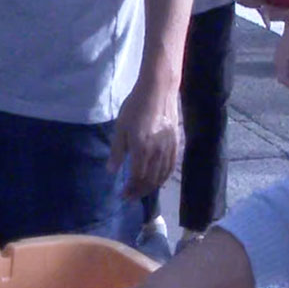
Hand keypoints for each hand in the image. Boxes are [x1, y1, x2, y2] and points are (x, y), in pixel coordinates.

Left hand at [108, 75, 179, 199]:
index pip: (137, 177)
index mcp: (141, 148)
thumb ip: (117, 151)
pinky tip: (158, 179)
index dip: (131, 189)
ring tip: (142, 190)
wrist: (158, 91)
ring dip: (151, 186)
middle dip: (140, 191)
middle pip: (150, 180)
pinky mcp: (176, 144)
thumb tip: (112, 171)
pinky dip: (164, 177)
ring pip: (162, 175)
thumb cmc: (135, 107)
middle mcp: (157, 152)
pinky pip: (171, 166)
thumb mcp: (120, 128)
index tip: (123, 195)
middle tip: (130, 196)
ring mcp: (168, 148)